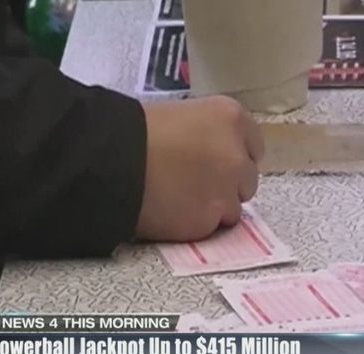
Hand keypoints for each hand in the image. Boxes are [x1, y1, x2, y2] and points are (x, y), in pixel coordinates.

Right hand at [135, 96, 264, 241]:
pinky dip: (196, 223)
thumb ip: (207, 134)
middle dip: (227, 183)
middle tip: (195, 183)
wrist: (109, 161)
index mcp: (231, 119)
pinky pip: (211, 226)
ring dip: (214, 206)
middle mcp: (237, 155)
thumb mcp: (181, 116)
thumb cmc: (135, 131)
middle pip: (247, 179)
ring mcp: (225, 191)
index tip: (214, 162)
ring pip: (233, 207)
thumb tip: (209, 152)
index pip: (254, 146)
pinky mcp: (208, 221)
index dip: (234, 155)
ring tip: (181, 200)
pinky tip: (173, 212)